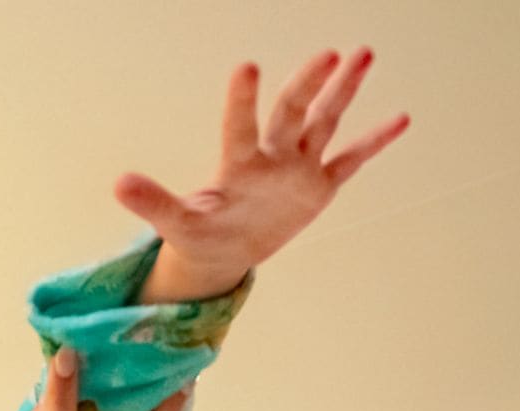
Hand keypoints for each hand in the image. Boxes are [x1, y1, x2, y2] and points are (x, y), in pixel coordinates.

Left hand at [126, 49, 409, 299]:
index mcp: (237, 163)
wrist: (224, 248)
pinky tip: (400, 118)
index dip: (241, 101)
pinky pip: (350, 160)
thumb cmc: (198, 232)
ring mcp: (297, 167)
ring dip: (343, 92)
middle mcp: (270, 156)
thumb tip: (118, 183)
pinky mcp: (318, 185)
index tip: (245, 68)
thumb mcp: (176, 224)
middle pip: (291, 113)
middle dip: (308, 84)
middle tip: (329, 53)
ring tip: (363, 54)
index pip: (240, 126)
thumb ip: (153, 202)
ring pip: (324, 122)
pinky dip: (374, 142)